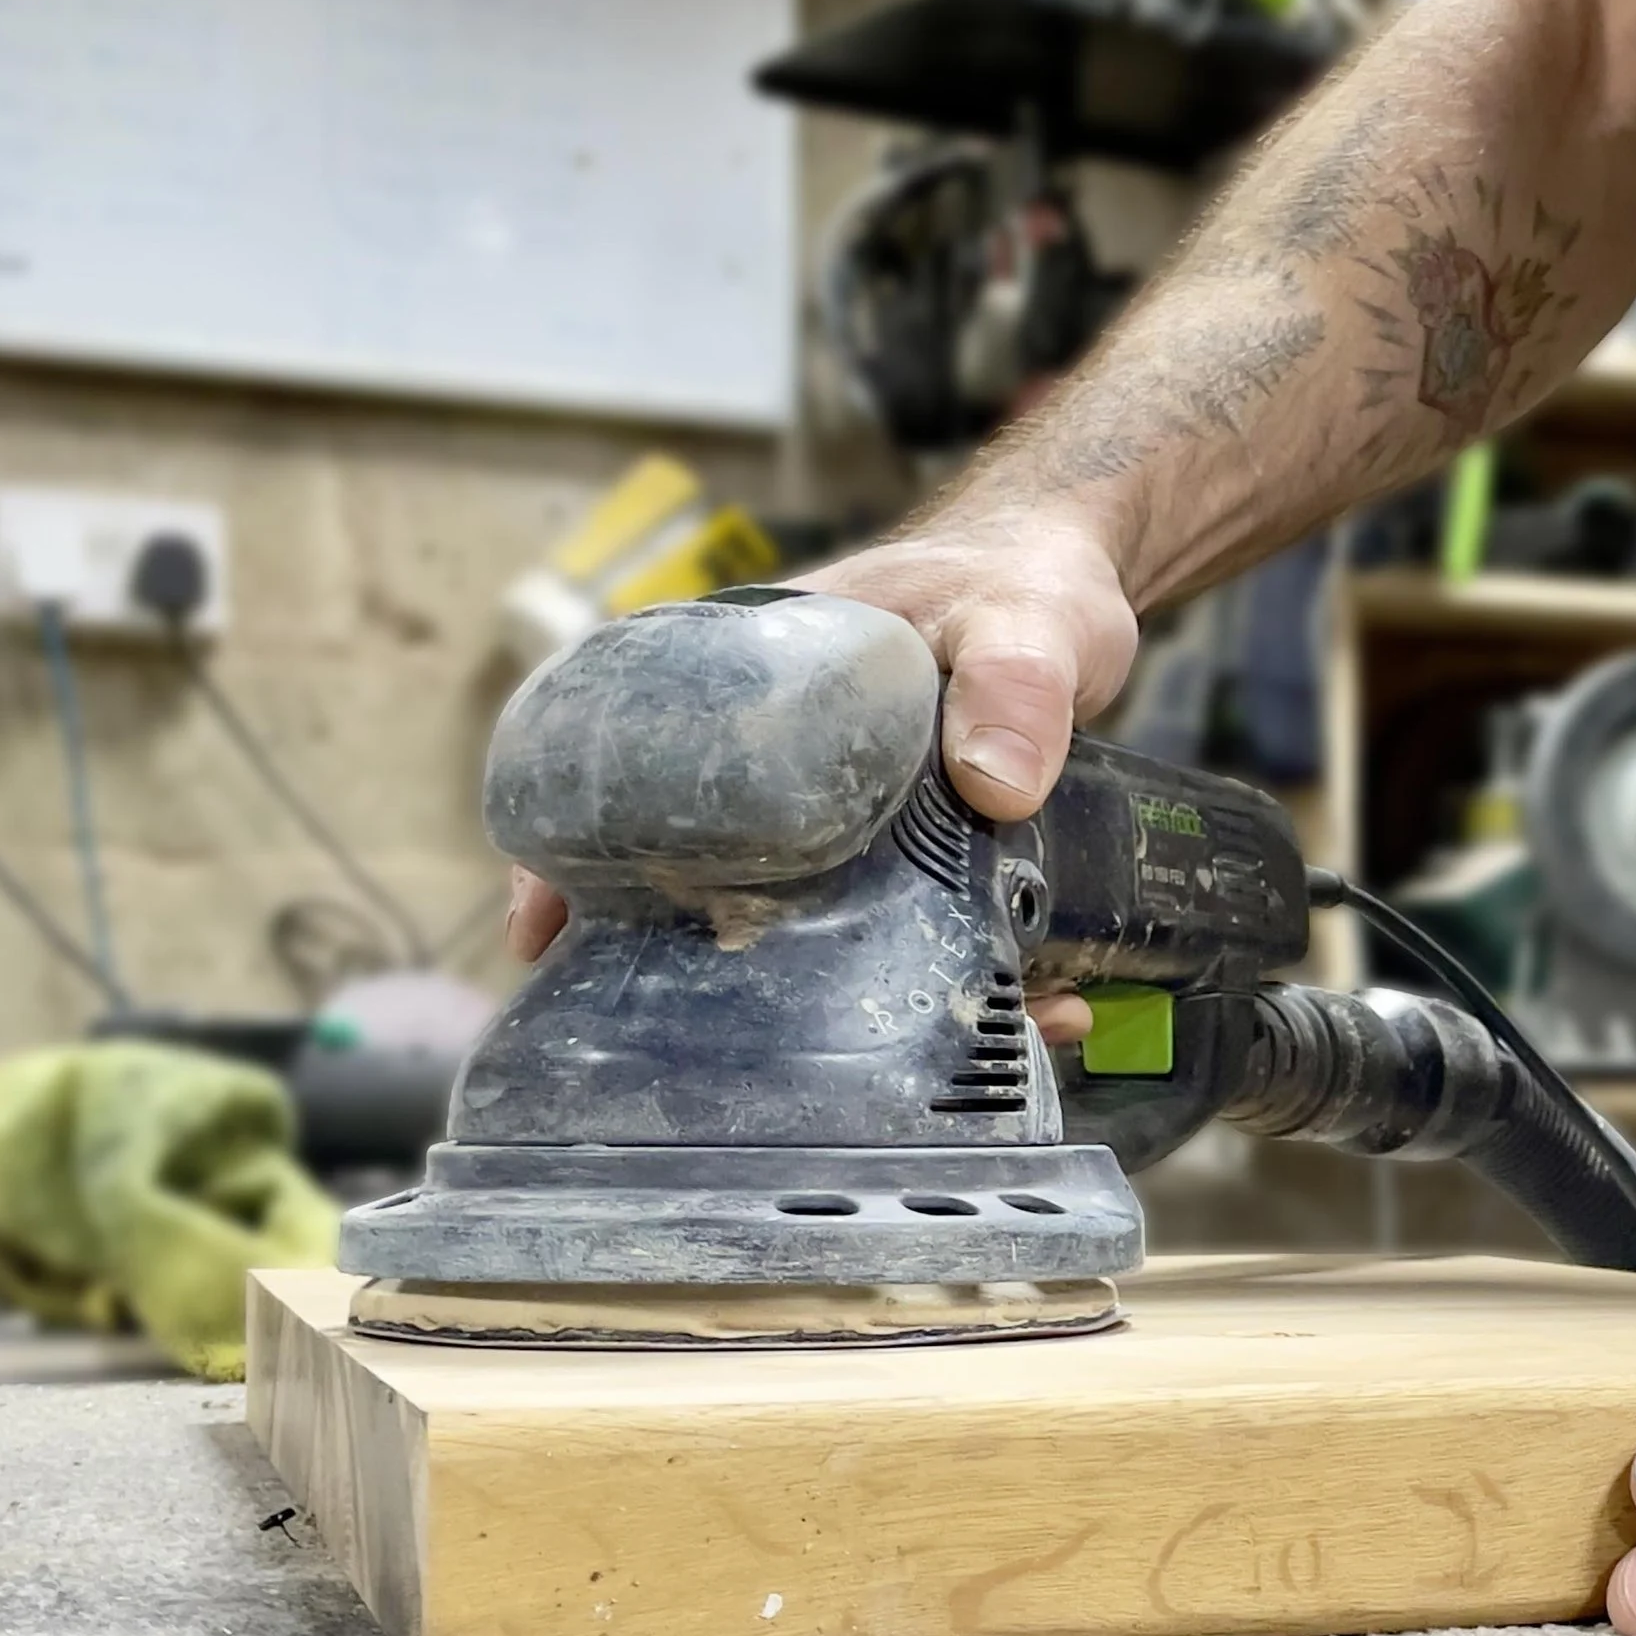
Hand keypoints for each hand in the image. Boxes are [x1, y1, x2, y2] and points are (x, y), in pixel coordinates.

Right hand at [504, 514, 1140, 1046]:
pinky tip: (1020, 1019)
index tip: (546, 928)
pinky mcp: (924, 870)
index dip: (573, 852)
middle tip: (704, 1045)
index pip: (624, 763)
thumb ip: (1015, 681)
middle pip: (703, 874)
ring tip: (914, 1058)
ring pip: (812, 929)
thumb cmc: (1027, 578)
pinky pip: (914, 943)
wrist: (1090, 593)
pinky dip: (954, 989)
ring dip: (843, 1000)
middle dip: (695, 965)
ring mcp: (850, 828)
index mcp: (757, 684)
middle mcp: (785, 766)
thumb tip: (996, 783)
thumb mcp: (1022, 618)